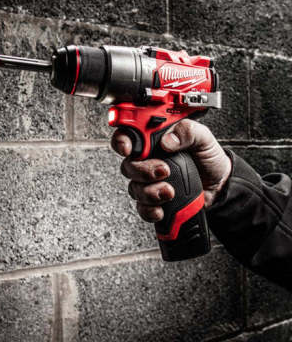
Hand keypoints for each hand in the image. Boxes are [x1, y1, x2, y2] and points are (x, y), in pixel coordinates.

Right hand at [111, 119, 231, 222]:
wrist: (220, 185)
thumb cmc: (208, 158)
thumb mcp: (203, 138)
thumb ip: (187, 131)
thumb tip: (168, 140)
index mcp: (154, 141)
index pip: (129, 137)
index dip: (121, 141)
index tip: (127, 148)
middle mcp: (147, 161)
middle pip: (128, 165)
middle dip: (142, 171)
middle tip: (164, 170)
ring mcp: (149, 182)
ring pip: (134, 188)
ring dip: (150, 192)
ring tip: (170, 191)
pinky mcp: (154, 201)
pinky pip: (142, 208)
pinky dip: (151, 210)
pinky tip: (162, 208)